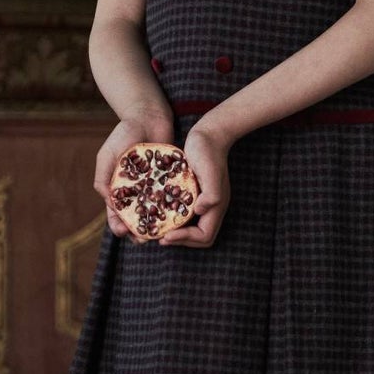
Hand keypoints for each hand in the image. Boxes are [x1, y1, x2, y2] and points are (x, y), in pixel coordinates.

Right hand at [95, 110, 175, 241]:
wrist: (148, 115)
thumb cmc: (124, 134)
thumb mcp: (107, 155)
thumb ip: (103, 178)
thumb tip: (110, 204)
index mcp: (119, 188)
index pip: (117, 213)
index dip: (118, 225)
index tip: (123, 231)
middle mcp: (137, 190)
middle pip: (137, 218)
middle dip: (139, 231)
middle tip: (144, 238)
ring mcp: (154, 186)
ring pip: (155, 211)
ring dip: (156, 224)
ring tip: (160, 233)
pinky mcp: (170, 179)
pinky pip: (171, 196)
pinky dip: (172, 207)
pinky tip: (175, 215)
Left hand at [157, 119, 230, 247]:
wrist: (209, 133)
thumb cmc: (208, 152)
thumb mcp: (210, 171)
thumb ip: (212, 194)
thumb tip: (201, 210)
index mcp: (217, 206)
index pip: (205, 236)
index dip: (186, 239)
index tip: (167, 235)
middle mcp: (211, 207)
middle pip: (199, 237)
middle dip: (180, 240)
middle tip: (159, 237)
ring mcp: (203, 201)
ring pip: (191, 227)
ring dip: (175, 232)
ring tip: (157, 229)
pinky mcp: (194, 193)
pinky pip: (184, 213)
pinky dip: (173, 218)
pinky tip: (157, 212)